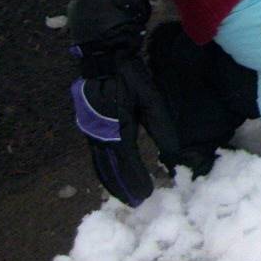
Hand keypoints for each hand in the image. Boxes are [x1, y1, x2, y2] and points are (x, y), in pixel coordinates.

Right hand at [71, 48, 180, 206]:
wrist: (102, 57)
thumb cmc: (128, 75)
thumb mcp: (150, 97)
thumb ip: (161, 124)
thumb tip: (173, 151)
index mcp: (116, 127)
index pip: (126, 162)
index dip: (135, 181)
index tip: (146, 196)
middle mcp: (99, 133)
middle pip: (108, 168)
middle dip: (121, 187)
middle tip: (135, 203)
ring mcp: (90, 130)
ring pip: (99, 163)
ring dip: (111, 180)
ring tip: (124, 194)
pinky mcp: (88, 126)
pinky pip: (95, 153)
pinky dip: (103, 168)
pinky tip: (110, 173)